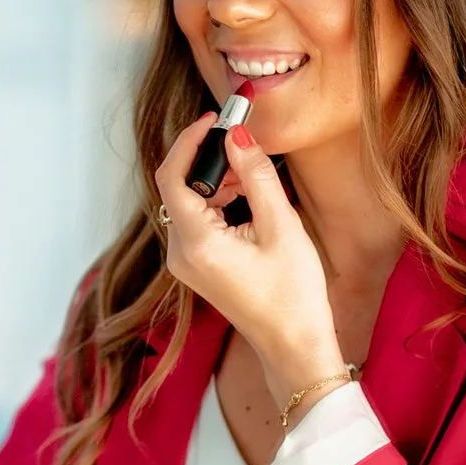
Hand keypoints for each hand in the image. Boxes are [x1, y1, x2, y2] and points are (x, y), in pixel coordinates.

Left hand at [153, 115, 341, 398]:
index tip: (215, 119)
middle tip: (245, 146)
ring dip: (217, 182)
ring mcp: (186, 262)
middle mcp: (180, 253)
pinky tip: (249, 202)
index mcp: (196, 243)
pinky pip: (198, 221)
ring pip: (189, 202)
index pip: (171, 174)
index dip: (189, 140)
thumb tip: (237, 134)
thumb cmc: (293, 294)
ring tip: (254, 179)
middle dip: (210, 160)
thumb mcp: (281, 226)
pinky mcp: (197, 266)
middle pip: (179, 186)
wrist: (294, 345)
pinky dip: (218, 202)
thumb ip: (255, 175)